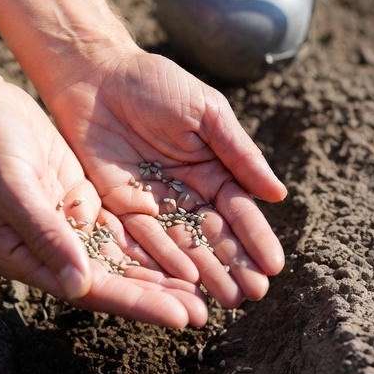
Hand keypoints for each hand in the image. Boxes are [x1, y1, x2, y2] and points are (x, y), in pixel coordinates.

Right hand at [0, 79, 208, 327]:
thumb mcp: (13, 188)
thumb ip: (46, 236)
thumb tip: (80, 286)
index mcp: (24, 258)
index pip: (89, 289)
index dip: (136, 302)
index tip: (178, 315)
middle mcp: (48, 251)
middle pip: (112, 280)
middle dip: (157, 296)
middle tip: (204, 313)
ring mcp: (67, 227)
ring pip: (122, 258)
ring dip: (160, 274)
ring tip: (203, 291)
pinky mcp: (81, 203)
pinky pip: (122, 229)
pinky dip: (151, 241)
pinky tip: (185, 250)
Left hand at [42, 48, 286, 307]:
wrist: (96, 74)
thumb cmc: (155, 83)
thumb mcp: (206, 112)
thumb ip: (239, 153)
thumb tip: (277, 195)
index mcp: (214, 169)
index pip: (239, 211)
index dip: (255, 238)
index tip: (274, 266)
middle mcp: (187, 193)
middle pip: (213, 236)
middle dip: (235, 265)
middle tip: (253, 295)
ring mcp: (155, 203)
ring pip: (183, 245)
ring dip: (205, 273)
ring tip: (226, 300)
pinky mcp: (120, 207)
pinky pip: (145, 239)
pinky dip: (164, 260)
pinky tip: (185, 281)